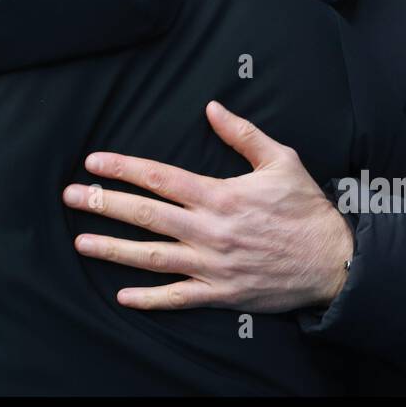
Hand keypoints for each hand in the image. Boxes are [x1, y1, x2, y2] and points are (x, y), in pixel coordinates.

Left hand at [63, 100, 352, 312]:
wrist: (333, 262)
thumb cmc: (306, 209)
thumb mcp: (281, 161)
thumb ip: (242, 134)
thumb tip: (212, 107)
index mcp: (219, 195)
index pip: (159, 178)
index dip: (122, 168)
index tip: (93, 162)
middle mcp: (209, 230)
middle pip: (145, 215)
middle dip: (103, 204)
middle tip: (72, 197)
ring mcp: (212, 265)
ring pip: (152, 257)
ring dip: (113, 249)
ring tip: (82, 241)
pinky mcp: (221, 293)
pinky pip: (177, 297)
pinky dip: (149, 299)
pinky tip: (122, 296)